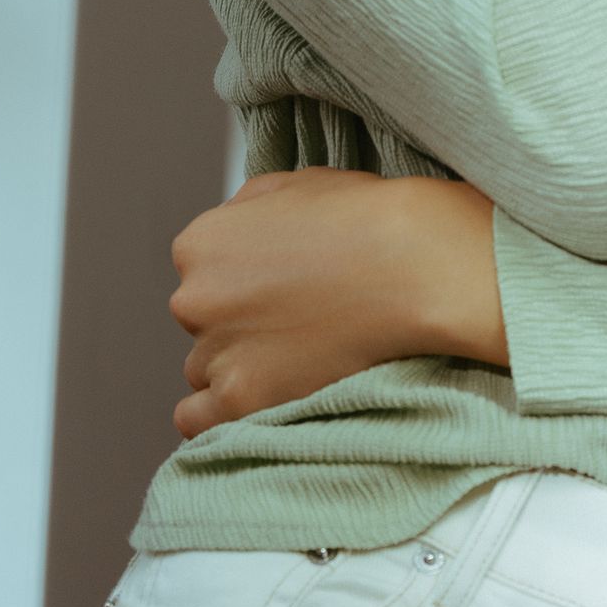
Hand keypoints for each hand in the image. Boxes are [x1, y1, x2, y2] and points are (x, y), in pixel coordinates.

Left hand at [168, 168, 439, 439]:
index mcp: (201, 244)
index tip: (278, 288)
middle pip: (203, 322)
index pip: (201, 273)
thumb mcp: (292, 186)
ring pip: (206, 370)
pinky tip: (256, 401)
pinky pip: (197, 421)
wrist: (412, 266)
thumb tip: (235, 233)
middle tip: (295, 321)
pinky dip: (220, 416)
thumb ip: (245, 213)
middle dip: (239, 323)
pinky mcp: (239, 399)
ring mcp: (215, 352)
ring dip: (240, 366)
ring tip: (296, 358)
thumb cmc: (364, 221)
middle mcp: (194, 298)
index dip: (242, 280)